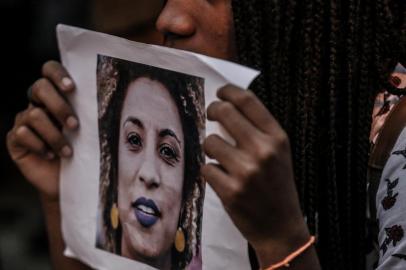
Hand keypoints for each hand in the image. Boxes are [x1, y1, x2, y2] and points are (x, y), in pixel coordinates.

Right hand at [6, 61, 77, 200]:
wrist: (70, 181)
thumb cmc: (84, 152)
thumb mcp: (90, 131)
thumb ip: (89, 113)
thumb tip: (102, 98)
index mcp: (57, 96)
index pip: (50, 71)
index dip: (58, 74)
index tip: (71, 88)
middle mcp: (38, 104)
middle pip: (39, 87)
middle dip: (59, 106)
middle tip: (75, 126)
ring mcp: (24, 120)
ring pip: (34, 114)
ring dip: (54, 135)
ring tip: (67, 151)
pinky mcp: (15, 139)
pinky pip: (22, 133)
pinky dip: (40, 146)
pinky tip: (50, 156)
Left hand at [201, 85, 311, 267]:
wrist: (281, 227)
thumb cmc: (277, 187)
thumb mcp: (278, 154)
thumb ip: (258, 131)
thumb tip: (227, 108)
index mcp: (277, 138)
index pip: (247, 101)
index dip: (228, 91)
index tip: (220, 93)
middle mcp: (263, 150)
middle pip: (224, 112)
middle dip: (212, 110)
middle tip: (211, 114)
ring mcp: (246, 171)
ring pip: (210, 141)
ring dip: (211, 148)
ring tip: (223, 160)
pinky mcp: (230, 190)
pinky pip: (206, 167)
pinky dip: (211, 172)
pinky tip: (223, 180)